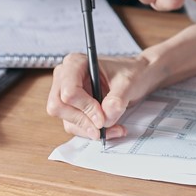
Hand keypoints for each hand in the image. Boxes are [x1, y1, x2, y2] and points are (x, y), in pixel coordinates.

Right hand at [46, 52, 161, 139]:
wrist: (137, 77)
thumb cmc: (131, 73)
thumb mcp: (128, 83)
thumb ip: (117, 99)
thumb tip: (105, 118)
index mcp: (75, 63)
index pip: (69, 91)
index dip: (85, 108)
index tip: (102, 118)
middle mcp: (65, 77)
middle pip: (59, 107)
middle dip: (83, 121)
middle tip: (103, 128)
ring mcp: (66, 93)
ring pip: (67, 120)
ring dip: (90, 129)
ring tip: (114, 129)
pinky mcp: (72, 108)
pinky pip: (75, 126)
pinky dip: (91, 131)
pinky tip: (110, 129)